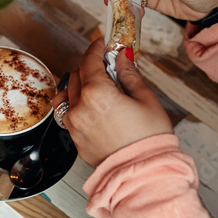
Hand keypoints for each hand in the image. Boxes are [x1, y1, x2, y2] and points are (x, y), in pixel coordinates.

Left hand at [57, 39, 173, 166]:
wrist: (144, 174)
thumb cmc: (149, 139)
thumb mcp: (145, 99)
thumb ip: (128, 75)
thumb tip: (121, 58)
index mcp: (97, 93)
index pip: (89, 60)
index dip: (96, 48)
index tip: (102, 43)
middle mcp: (80, 107)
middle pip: (77, 75)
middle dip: (90, 67)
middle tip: (107, 66)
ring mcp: (74, 125)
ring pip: (68, 95)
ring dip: (80, 86)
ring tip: (98, 88)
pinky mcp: (75, 139)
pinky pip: (69, 114)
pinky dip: (78, 105)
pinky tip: (95, 107)